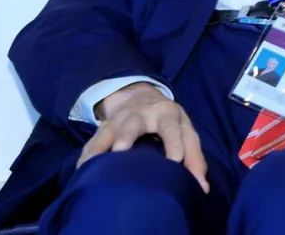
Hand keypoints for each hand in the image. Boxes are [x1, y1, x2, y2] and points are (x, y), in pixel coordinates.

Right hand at [79, 83, 208, 192]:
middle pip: (132, 125)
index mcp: (166, 115)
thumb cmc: (168, 122)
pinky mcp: (103, 130)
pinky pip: (92, 144)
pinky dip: (87, 156)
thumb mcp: (186, 132)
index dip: (174, 143)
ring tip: (94, 163)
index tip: (175, 160)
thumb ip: (195, 158)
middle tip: (121, 150)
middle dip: (126, 136)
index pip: (171, 128)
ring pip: (107, 132)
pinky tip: (83, 170)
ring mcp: (118, 121)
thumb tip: (202, 188)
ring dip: (100, 147)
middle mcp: (140, 115)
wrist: (139, 96)